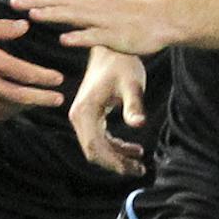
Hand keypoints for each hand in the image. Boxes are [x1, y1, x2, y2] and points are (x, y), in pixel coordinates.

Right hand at [0, 19, 64, 120]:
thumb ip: (0, 29)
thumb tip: (24, 27)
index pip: (25, 74)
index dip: (45, 78)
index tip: (58, 80)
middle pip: (21, 97)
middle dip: (42, 99)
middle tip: (57, 100)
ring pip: (6, 109)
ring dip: (24, 107)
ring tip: (35, 103)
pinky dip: (4, 114)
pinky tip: (9, 109)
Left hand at [5, 0, 173, 55]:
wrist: (157, 19)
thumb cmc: (123, 13)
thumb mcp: (91, 1)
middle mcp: (90, 4)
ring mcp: (101, 19)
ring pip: (73, 15)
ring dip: (51, 14)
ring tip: (31, 14)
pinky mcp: (113, 36)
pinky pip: (94, 37)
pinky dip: (79, 37)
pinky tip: (65, 40)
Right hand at [69, 48, 148, 176]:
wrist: (112, 48)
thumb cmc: (122, 64)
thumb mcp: (132, 85)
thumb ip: (134, 105)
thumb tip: (138, 124)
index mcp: (84, 111)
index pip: (95, 147)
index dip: (114, 162)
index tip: (134, 169)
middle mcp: (78, 116)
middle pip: (94, 151)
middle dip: (116, 163)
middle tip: (140, 170)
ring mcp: (81, 116)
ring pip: (96, 147)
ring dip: (116, 157)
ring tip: (139, 164)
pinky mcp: (89, 114)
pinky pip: (99, 139)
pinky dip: (115, 147)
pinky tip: (133, 149)